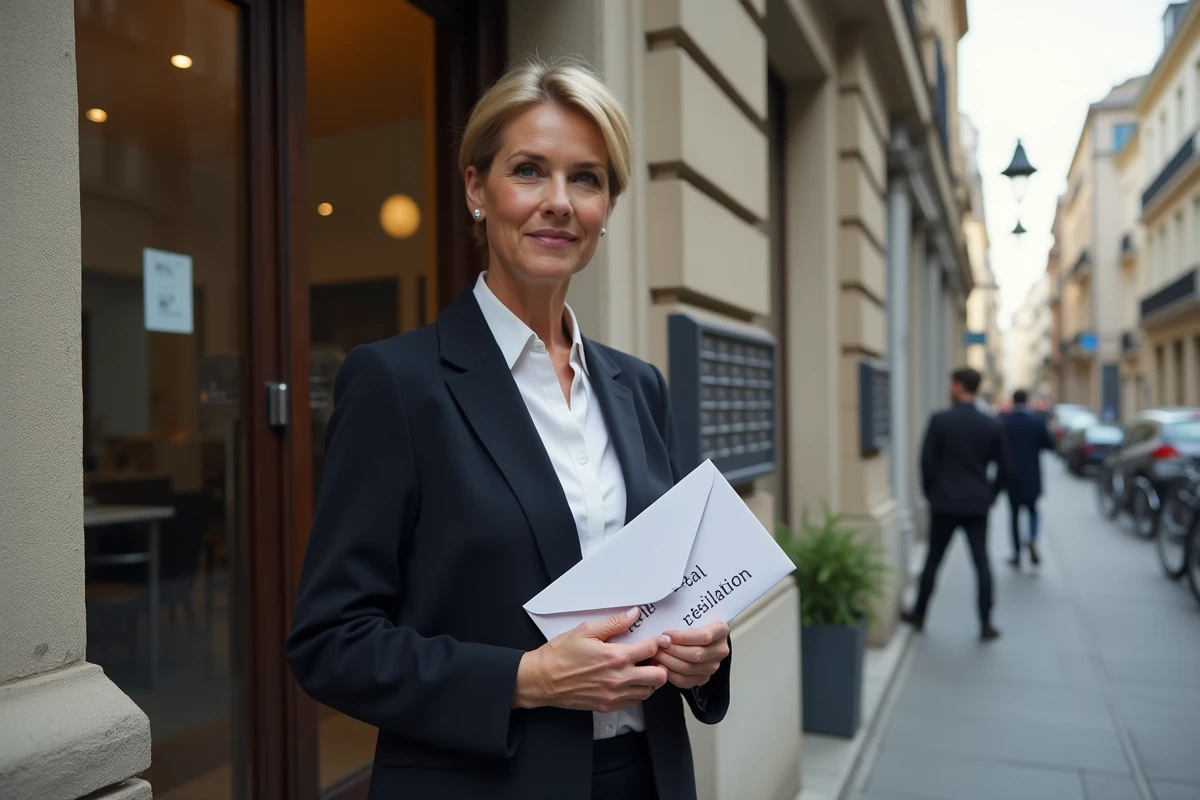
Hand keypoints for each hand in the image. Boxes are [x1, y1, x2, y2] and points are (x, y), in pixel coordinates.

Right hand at [514, 608, 668, 712]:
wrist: (542, 679)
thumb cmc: (560, 654)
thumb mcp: (586, 631)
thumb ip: (614, 623)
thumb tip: (633, 614)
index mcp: (615, 657)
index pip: (651, 649)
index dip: (658, 642)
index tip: (658, 639)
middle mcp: (618, 679)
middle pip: (659, 675)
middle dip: (660, 664)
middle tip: (653, 657)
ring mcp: (614, 695)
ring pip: (649, 691)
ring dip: (650, 679)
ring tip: (642, 668)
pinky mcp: (608, 706)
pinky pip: (634, 702)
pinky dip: (637, 691)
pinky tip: (629, 680)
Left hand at [652, 621, 729, 689]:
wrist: (697, 634)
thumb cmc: (691, 621)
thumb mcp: (690, 614)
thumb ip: (681, 618)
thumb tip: (660, 627)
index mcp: (721, 630)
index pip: (703, 636)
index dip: (682, 637)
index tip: (665, 634)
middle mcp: (720, 650)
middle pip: (696, 654)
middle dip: (672, 650)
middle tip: (657, 644)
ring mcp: (713, 666)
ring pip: (688, 668)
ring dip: (668, 662)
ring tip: (656, 653)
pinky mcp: (703, 678)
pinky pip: (684, 681)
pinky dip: (669, 673)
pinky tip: (661, 665)